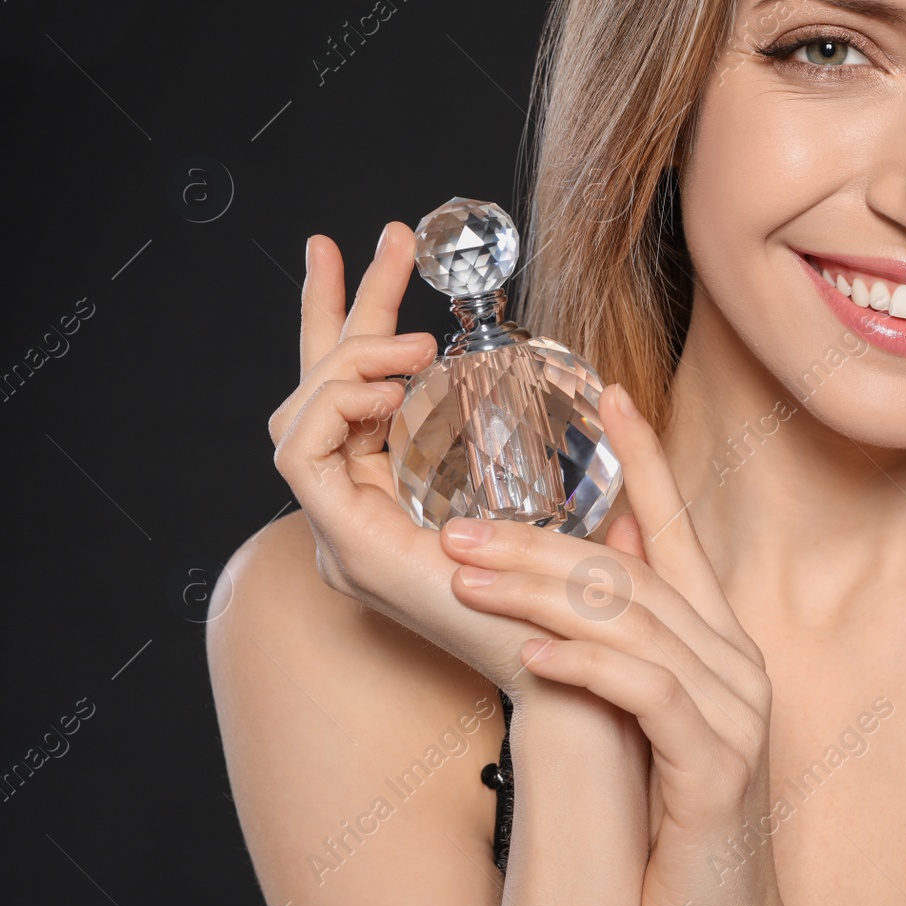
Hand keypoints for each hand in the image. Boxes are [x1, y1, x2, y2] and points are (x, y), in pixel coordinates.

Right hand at [268, 223, 652, 905]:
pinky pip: (300, 451)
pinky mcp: (348, 543)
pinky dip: (337, 399)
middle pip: (320, 394)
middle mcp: (368, 510)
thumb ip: (588, 446)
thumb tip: (606, 385)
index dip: (363, 320)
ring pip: (300, 413)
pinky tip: (396, 374)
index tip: (389, 248)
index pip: (364, 399)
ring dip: (347, 357)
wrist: (590, 666)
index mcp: (411, 495)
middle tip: (383, 239)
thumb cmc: (593, 592)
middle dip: (341, 308)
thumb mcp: (593, 495)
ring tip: (412, 344)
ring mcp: (351, 530)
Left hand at [440, 383, 793, 905]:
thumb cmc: (671, 816)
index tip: (610, 394)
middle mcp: (735, 661)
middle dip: (541, 540)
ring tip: (466, 575)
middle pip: (633, 574)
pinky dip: (589, 667)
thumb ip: (632, 633)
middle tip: (458, 525)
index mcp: (717, 639)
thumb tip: (596, 552)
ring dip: (542, 594)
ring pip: (635, 622)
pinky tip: (534, 657)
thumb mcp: (649, 712)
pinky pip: (649, 694)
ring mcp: (734, 712)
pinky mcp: (716, 767)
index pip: (677, 531)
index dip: (647, 460)